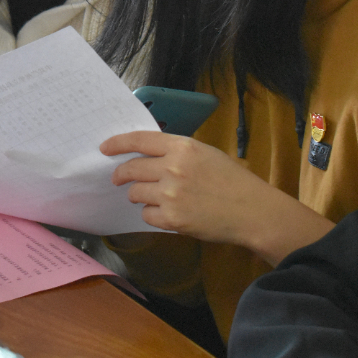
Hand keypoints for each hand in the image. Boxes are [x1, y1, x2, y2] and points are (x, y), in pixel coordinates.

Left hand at [101, 131, 334, 264]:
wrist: (252, 211)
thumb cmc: (233, 181)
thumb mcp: (206, 154)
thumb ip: (178, 153)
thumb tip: (148, 157)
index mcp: (183, 147)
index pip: (140, 140)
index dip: (118, 143)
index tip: (104, 148)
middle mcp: (173, 167)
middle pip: (131, 169)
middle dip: (121, 175)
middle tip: (119, 179)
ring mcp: (171, 194)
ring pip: (136, 193)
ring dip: (139, 196)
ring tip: (156, 198)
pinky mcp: (172, 218)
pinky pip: (146, 215)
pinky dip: (153, 215)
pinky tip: (169, 213)